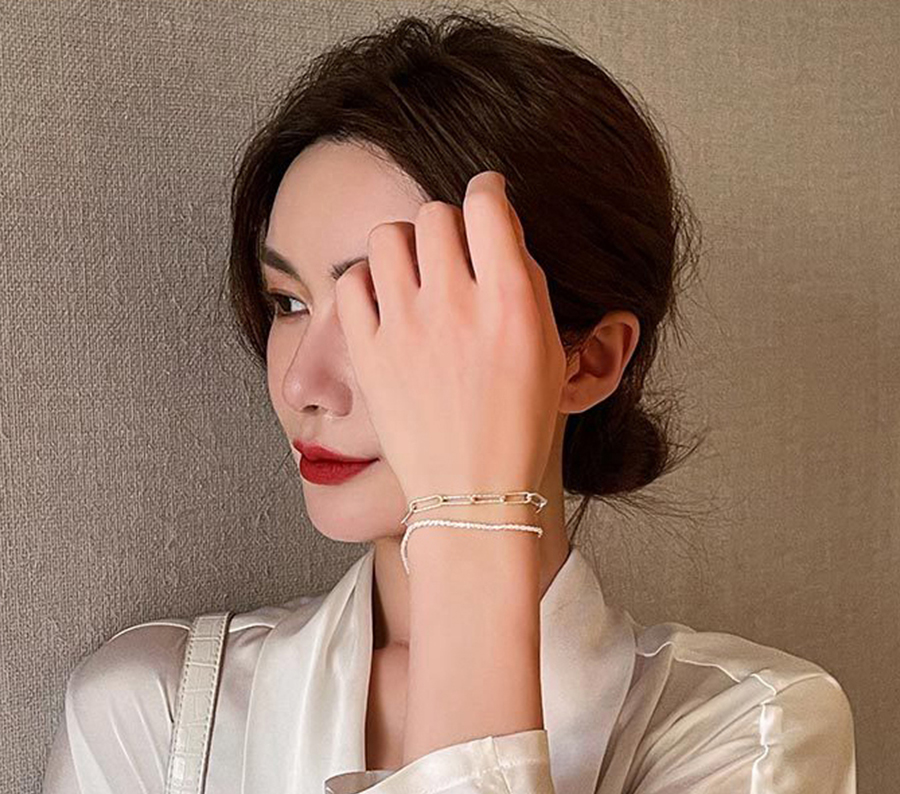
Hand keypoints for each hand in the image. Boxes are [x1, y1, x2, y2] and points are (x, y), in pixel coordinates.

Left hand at [334, 171, 566, 505]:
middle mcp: (456, 307)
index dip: (487, 193)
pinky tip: (387, 304)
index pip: (487, 203)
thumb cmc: (518, 426)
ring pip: (388, 237)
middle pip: (435, 214)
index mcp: (510, 303)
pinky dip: (368, 283)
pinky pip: (352, 283)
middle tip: (452, 255)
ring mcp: (406, 329)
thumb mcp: (547, 352)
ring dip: (404, 247)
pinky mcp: (368, 355)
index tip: (486, 203)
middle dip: (447, 227)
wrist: (474, 493)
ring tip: (416, 276)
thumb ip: (525, 284)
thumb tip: (498, 233)